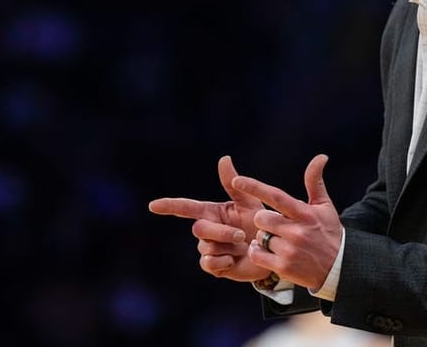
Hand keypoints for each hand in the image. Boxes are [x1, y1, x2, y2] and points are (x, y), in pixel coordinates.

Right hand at [148, 155, 269, 281]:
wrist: (273, 250)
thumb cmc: (260, 224)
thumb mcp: (248, 202)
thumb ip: (233, 183)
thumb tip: (224, 158)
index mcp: (212, 212)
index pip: (185, 208)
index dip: (169, 206)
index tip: (153, 205)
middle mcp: (207, 230)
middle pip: (199, 229)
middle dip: (221, 232)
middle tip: (241, 235)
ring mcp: (209, 249)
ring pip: (207, 247)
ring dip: (228, 247)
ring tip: (243, 246)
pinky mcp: (214, 266)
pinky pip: (209, 263)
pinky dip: (224, 261)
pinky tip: (235, 260)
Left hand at [233, 154, 342, 290]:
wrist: (338, 268)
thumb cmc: (328, 232)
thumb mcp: (324, 207)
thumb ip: (315, 181)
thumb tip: (321, 156)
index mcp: (304, 213)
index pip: (276, 196)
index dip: (254, 187)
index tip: (237, 180)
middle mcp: (297, 231)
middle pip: (261, 217)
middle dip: (264, 220)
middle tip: (276, 226)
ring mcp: (290, 250)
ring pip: (259, 237)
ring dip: (263, 238)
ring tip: (277, 241)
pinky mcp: (284, 267)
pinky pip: (257, 254)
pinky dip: (258, 252)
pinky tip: (268, 252)